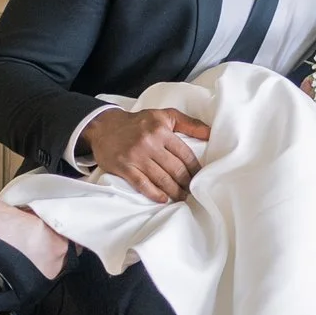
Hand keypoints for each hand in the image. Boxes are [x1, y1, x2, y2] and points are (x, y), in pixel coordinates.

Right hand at [82, 106, 211, 202]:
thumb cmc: (138, 122)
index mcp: (161, 130)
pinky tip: (164, 199)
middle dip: (187, 183)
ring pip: (161, 179)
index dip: (195, 169)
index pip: (185, 154)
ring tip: (182, 197)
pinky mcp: (124, 167)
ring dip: (175, 191)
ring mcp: (136, 156)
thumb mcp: (164, 115)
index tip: (200, 178)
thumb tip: (211, 133)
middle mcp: (149, 143)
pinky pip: (142, 184)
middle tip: (193, 191)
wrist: (104, 126)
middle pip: (175, 169)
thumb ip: (188, 123)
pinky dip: (154, 194)